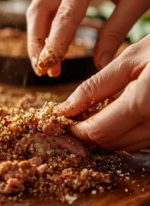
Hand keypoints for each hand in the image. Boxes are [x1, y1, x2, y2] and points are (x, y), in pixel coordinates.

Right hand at [27, 0, 149, 76]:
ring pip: (37, 8)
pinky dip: (43, 26)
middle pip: (39, 10)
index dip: (54, 44)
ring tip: (43, 61)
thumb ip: (116, 32)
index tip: (50, 67)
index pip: (64, 16)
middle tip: (41, 67)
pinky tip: (48, 43)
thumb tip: (99, 63)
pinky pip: (44, 4)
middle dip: (36, 42)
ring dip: (36, 36)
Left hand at [57, 35, 149, 151]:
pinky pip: (141, 143)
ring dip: (104, 134)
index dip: (76, 130)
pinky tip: (117, 116)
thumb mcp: (132, 59)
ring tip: (94, 114)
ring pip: (125, 146)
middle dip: (87, 133)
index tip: (64, 120)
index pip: (98, 131)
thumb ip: (97, 86)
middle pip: (110, 143)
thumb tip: (68, 107)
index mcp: (145, 103)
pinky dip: (123, 133)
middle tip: (76, 116)